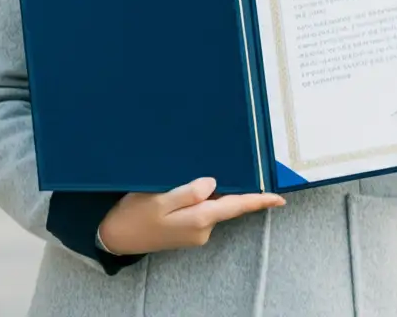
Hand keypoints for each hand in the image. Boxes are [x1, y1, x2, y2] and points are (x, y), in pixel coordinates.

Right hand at [97, 177, 284, 256]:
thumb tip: (213, 183)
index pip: (235, 206)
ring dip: (212, 191)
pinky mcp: (188, 231)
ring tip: (201, 170)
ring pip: (213, 205)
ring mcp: (196, 232)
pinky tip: (191, 185)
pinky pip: (202, 209)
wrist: (116, 237)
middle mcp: (202, 229)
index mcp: (198, 219)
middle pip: (225, 202)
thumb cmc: (135, 215)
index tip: (280, 198)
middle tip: (238, 161)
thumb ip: (188, 191)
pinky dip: (202, 197)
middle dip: (233, 185)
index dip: (259, 201)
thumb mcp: (159, 198)